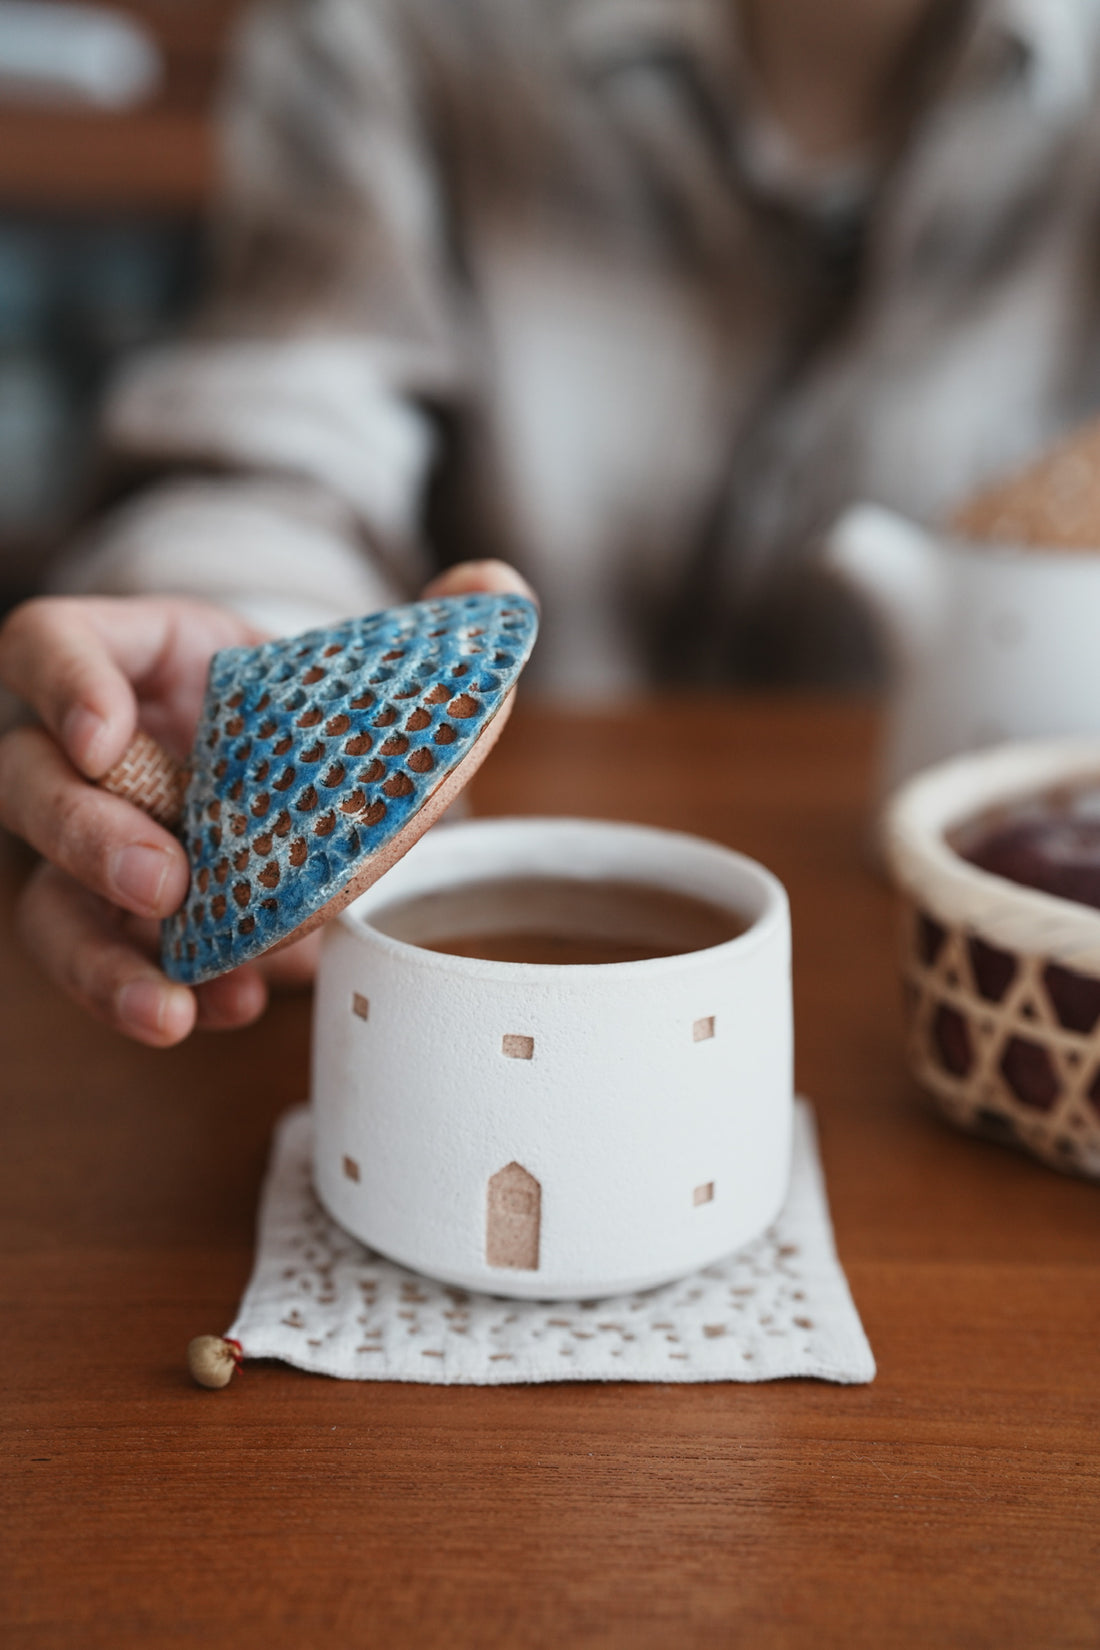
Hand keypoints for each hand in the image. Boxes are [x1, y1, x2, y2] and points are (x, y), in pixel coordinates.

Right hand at [0, 562, 533, 1046]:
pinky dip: (157, 994)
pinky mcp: (120, 925)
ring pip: (46, 902)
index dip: (64, 683)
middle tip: (165, 883)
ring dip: (102, 957)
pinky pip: (110, 966)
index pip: (49, 646)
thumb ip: (417, 632)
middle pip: (27, 784)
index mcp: (134, 661)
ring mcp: (93, 849)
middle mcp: (87, 757)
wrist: (307, 789)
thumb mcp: (351, 668)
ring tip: (173, 1006)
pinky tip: (225, 1008)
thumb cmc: (306, 714)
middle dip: (85, 836)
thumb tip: (495, 584)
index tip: (107, 732)